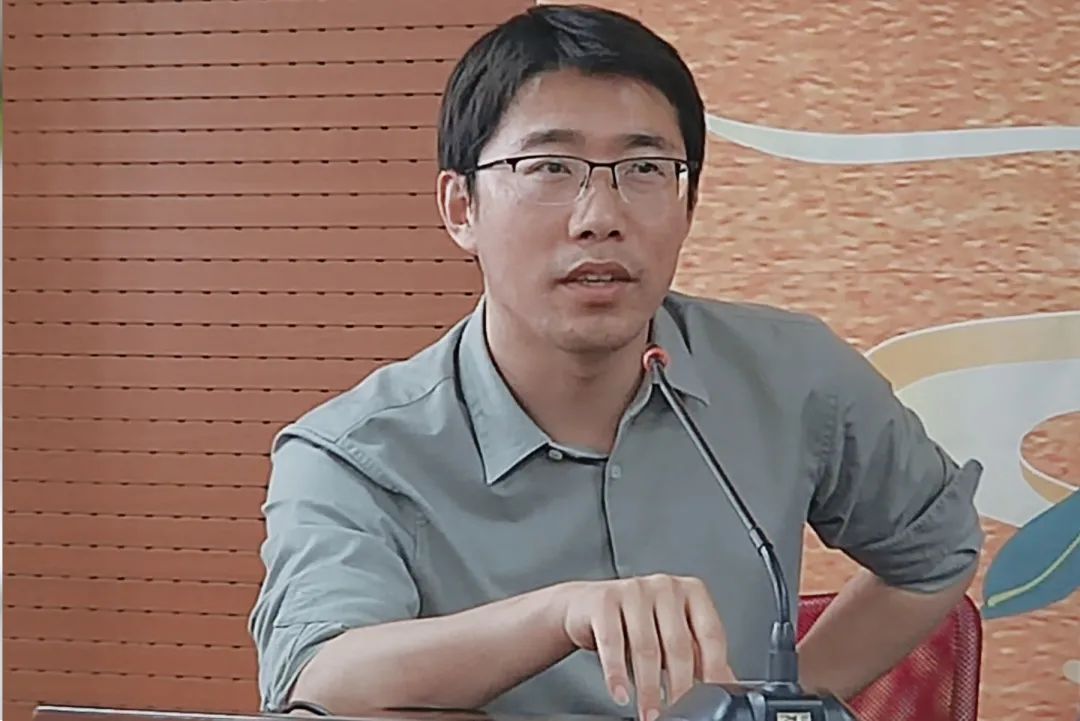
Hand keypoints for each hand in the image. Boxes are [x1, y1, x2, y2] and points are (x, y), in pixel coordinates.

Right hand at [553, 574, 733, 720]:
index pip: (711, 634)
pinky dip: (616, 674)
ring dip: (648, 688)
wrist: (586, 607)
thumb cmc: (636, 622)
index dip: (713, 671)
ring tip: (650, 712)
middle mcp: (665, 586)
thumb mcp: (673, 636)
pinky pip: (612, 642)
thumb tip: (729, 687)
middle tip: (676, 712)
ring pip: (646, 646)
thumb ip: (701, 657)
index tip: (710, 700)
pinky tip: (620, 693)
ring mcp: (634, 590)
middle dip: (679, 687)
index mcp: (691, 592)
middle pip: (679, 644)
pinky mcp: (604, 600)